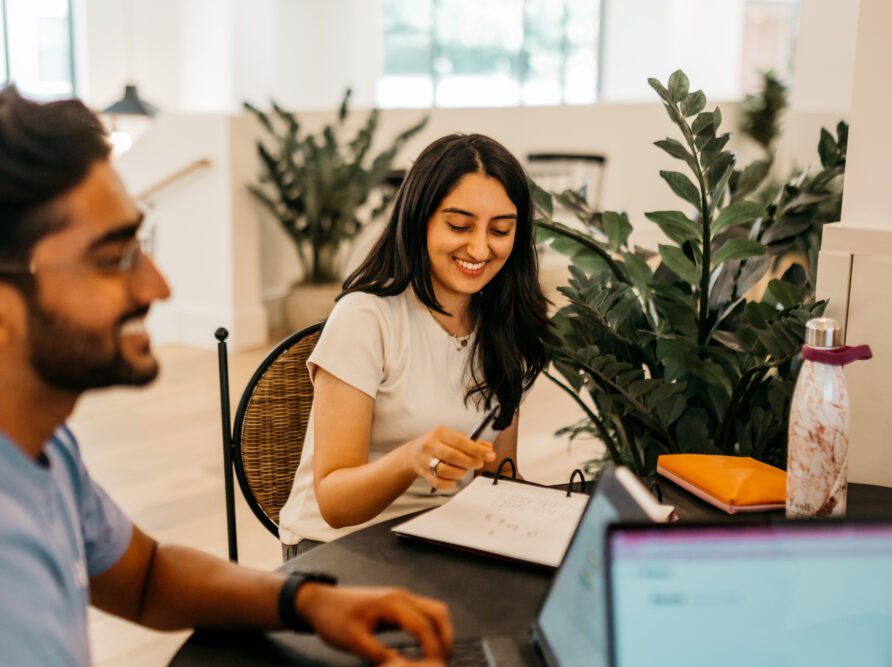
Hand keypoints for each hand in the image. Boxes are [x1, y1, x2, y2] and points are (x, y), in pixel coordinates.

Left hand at [296, 584, 452, 663]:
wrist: (320, 602)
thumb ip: (380, 654)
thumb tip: (404, 666)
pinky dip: (431, 628)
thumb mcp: (353, 642)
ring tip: (439, 655)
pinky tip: (426, 645)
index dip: (433, 649)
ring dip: (441, 631)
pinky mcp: (397, 603)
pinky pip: (423, 612)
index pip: (423, 626)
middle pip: (437, 613)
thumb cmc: (333, 619)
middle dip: (446, 638)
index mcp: (392, 604)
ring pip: (433, 610)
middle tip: (444, 661)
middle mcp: (401, 597)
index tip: (436, 666)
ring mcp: (400, 598)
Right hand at [406, 426, 494, 490]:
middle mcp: (430, 445)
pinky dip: (450, 483)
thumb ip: (472, 443)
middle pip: (453, 456)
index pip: (460, 441)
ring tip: (463, 470)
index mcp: (440, 433)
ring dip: (460, 473)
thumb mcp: (453, 437)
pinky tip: (453, 479)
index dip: (477, 449)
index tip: (490, 455)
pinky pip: (439, 483)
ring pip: (445, 470)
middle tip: (479, 464)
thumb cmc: (438, 444)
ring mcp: (425, 460)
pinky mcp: (423, 474)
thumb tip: (489, 448)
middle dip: (470, 462)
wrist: (412, 454)